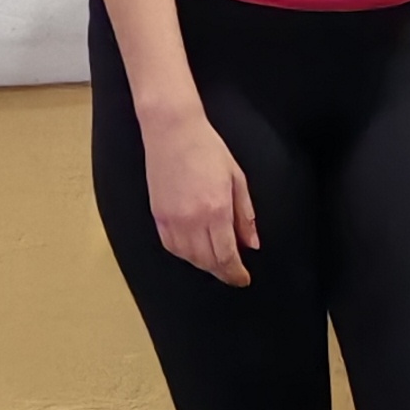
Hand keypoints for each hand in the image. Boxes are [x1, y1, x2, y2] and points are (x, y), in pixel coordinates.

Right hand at [144, 108, 259, 285]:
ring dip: (205, 265)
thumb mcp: (237, 179)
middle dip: (223, 272)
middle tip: (234, 273)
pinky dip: (185, 255)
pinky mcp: (158, 215)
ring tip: (217, 262)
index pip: (227, 255)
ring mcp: (172, 219)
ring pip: (188, 258)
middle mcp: (192, 219)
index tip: (243, 278)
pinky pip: (171, 247)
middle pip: (208, 261)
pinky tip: (195, 252)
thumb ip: (245, 215)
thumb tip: (251, 243)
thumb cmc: (206, 148)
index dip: (236, 273)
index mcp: (216, 209)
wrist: (172, 131)